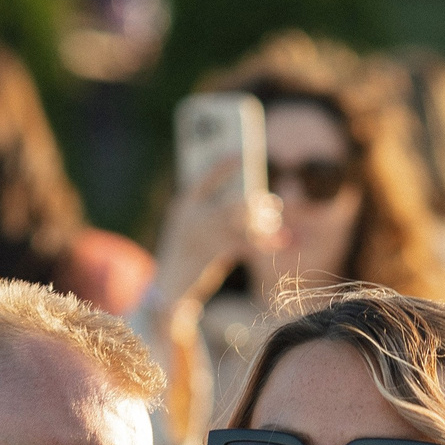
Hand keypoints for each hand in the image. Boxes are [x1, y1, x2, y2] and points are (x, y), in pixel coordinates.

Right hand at [152, 159, 279, 313]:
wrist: (169, 288)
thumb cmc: (185, 254)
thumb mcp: (189, 227)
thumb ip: (209, 211)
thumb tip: (247, 199)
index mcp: (183, 205)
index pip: (207, 175)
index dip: (226, 164)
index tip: (244, 155)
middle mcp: (191, 217)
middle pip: (232, 203)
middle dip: (256, 203)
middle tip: (273, 204)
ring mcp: (201, 237)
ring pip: (240, 223)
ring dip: (262, 223)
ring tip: (274, 223)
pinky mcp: (211, 256)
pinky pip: (243, 245)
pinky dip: (261, 243)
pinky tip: (274, 243)